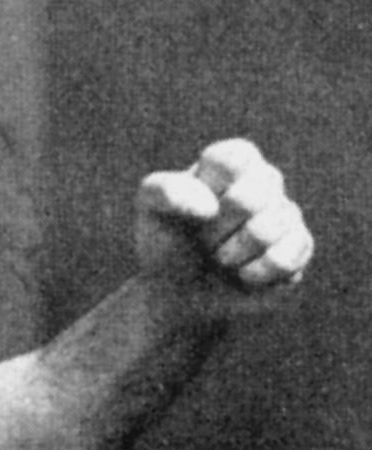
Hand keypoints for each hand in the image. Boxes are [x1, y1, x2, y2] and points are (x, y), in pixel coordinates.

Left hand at [135, 138, 312, 312]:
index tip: (193, 210)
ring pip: (266, 230)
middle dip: (213, 230)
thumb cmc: (166, 240)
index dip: (207, 192)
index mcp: (231, 162)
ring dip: (229, 254)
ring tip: (220, 258)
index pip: (234, 160)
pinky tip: (243, 275)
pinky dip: (252, 274)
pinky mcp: (299, 248)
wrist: (178, 290)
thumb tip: (210, 207)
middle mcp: (265, 181)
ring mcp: (286, 213)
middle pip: (248, 199)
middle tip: (203, 241)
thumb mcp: (150, 208)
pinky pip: (285, 259)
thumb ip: (166, 191)